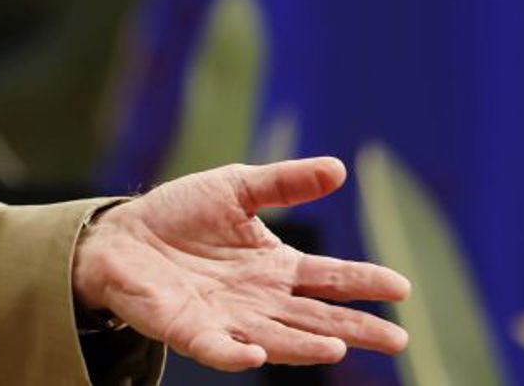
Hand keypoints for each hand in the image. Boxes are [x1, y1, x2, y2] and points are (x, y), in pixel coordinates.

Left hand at [71, 157, 410, 370]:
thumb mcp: (236, 188)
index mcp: (275, 267)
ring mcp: (228, 319)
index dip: (364, 282)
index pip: (330, 277)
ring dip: (306, 346)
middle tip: (397, 337)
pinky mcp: (190, 331)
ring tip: (338, 346)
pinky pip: (217, 349)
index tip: (401, 287)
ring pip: (277, 339)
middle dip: (356, 328)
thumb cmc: (179, 215)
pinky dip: (236, 354)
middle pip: (317, 318)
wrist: (122, 235)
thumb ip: (284, 183)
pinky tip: (255, 354)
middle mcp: (260, 300)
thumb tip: (339, 168)